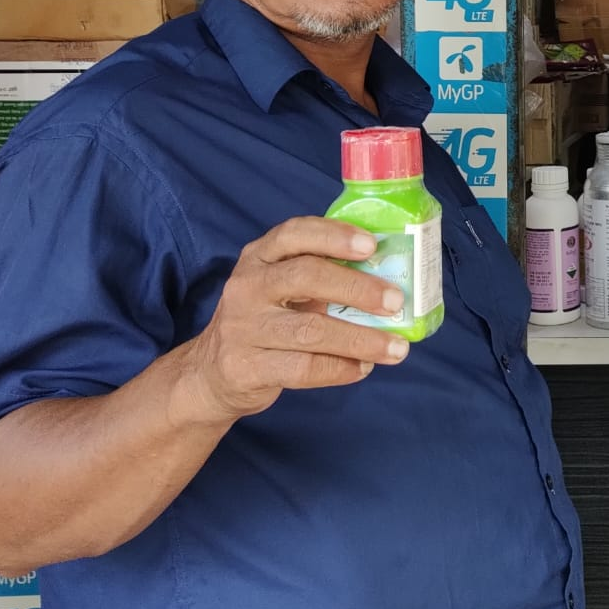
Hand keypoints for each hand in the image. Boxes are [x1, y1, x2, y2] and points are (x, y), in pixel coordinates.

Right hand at [179, 218, 411, 421]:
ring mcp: (242, 328)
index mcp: (259, 257)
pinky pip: (302, 369)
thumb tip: (389, 276)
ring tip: (396, 349)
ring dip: (361, 340)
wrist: (212, 374)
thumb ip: (322, 274)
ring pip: (310, 331)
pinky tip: (364, 368)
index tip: (371, 245)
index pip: (294, 234)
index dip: (334, 236)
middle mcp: (247, 287)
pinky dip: (340, 369)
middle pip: (305, 277)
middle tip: (396, 301)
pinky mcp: (245, 368)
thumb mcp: (281, 287)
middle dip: (357, 288)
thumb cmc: (266, 320)